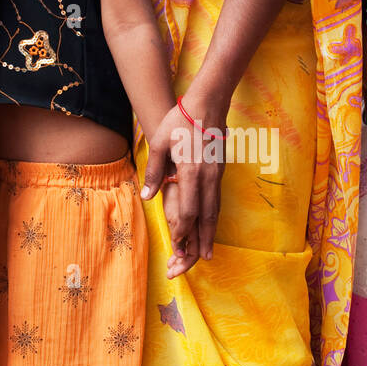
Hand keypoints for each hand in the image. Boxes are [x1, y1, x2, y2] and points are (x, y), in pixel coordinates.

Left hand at [141, 91, 226, 277]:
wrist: (206, 104)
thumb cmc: (179, 122)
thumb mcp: (159, 144)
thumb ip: (154, 172)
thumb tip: (147, 198)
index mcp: (190, 172)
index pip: (188, 210)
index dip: (183, 231)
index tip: (176, 246)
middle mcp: (207, 178)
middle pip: (206, 217)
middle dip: (200, 241)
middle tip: (198, 261)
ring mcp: (216, 175)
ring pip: (214, 211)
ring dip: (211, 233)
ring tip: (207, 253)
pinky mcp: (219, 172)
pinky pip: (217, 201)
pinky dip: (213, 218)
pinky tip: (210, 227)